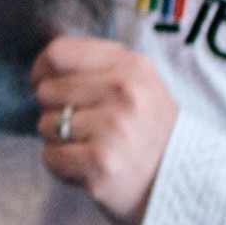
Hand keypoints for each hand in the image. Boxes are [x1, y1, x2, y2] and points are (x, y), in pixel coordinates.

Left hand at [32, 35, 173, 223]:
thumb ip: (96, 65)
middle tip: (86, 128)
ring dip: (60, 142)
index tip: (46, 85)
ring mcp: (112, 128)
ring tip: (94, 149)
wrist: (184, 185)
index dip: (41, 71)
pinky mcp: (100, 163)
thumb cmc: (150, 133)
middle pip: (46, 91)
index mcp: (130, 66)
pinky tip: (89, 168)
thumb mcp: (138, 84)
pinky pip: (50, 157)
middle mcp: (123, 92)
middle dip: (55, 112)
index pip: (58, 53)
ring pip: (45, 125)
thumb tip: (46, 40)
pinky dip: (63, 167)